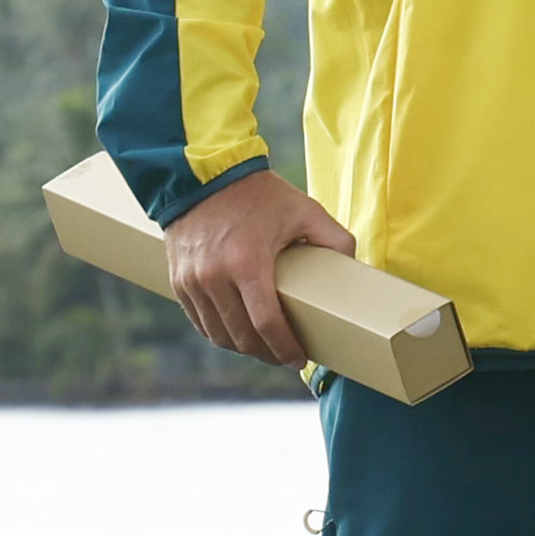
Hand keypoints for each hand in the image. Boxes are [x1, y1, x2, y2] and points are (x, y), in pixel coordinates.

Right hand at [162, 170, 356, 367]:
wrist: (204, 176)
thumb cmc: (259, 194)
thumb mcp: (305, 210)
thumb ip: (335, 238)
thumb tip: (356, 266)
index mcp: (247, 264)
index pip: (266, 324)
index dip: (285, 348)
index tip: (299, 359)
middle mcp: (213, 278)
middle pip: (241, 337)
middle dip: (267, 354)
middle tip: (287, 357)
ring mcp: (191, 282)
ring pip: (218, 334)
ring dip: (243, 347)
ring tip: (266, 348)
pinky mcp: (178, 282)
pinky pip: (200, 322)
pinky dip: (220, 333)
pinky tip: (239, 333)